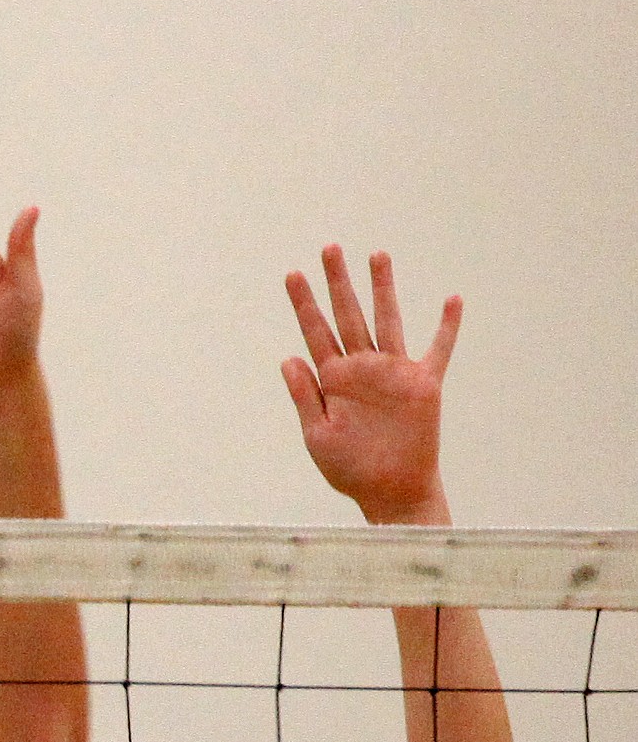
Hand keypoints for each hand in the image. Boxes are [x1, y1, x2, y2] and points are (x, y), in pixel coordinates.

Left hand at [282, 246, 461, 522]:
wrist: (391, 492)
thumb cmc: (351, 471)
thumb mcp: (318, 436)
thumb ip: (303, 397)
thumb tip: (288, 357)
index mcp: (333, 380)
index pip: (316, 333)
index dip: (304, 304)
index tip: (293, 274)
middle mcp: (362, 369)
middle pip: (348, 315)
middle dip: (338, 283)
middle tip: (329, 248)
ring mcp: (393, 373)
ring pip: (387, 320)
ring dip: (383, 288)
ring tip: (377, 255)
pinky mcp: (423, 384)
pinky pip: (438, 350)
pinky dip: (446, 327)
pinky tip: (452, 300)